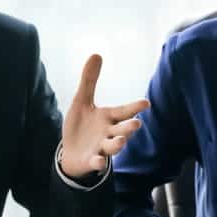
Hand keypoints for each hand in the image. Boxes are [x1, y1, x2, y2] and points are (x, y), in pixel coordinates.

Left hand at [60, 54, 149, 178]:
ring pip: (113, 147)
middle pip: (122, 130)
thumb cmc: (81, 126)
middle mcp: (109, 133)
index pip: (124, 111)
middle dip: (129, 127)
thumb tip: (96, 54)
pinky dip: (98, 162)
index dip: (134, 107)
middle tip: (136, 124)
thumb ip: (89, 80)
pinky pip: (97, 162)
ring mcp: (101, 148)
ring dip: (118, 144)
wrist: (71, 152)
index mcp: (108, 118)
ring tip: (121, 140)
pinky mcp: (91, 160)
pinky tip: (99, 161)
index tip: (145, 103)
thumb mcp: (82, 101)